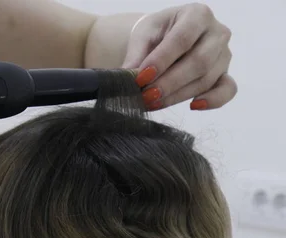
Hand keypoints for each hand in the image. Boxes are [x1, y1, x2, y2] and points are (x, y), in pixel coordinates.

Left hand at [122, 3, 236, 110]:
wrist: (165, 39)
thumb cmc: (155, 34)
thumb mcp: (143, 36)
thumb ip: (137, 55)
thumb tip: (128, 77)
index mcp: (197, 14)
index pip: (182, 39)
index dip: (162, 60)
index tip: (141, 77)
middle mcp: (217, 33)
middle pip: (199, 61)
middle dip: (169, 82)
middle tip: (146, 95)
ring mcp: (224, 54)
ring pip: (206, 79)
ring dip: (177, 95)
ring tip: (152, 102)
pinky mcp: (225, 74)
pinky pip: (227, 90)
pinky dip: (213, 100)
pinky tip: (193, 106)